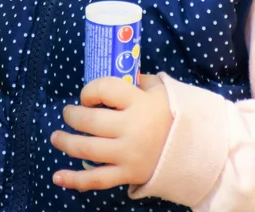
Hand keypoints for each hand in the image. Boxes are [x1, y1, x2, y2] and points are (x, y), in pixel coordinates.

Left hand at [50, 73, 172, 191]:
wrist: (199, 151)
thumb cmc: (175, 117)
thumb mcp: (163, 91)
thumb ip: (140, 81)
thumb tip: (121, 73)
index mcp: (140, 103)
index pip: (103, 89)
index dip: (89, 91)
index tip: (88, 97)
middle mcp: (132, 128)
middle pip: (90, 121)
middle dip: (72, 116)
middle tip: (68, 114)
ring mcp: (129, 154)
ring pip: (88, 149)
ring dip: (66, 143)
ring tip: (56, 137)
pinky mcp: (128, 174)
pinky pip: (97, 180)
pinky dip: (74, 180)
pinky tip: (57, 177)